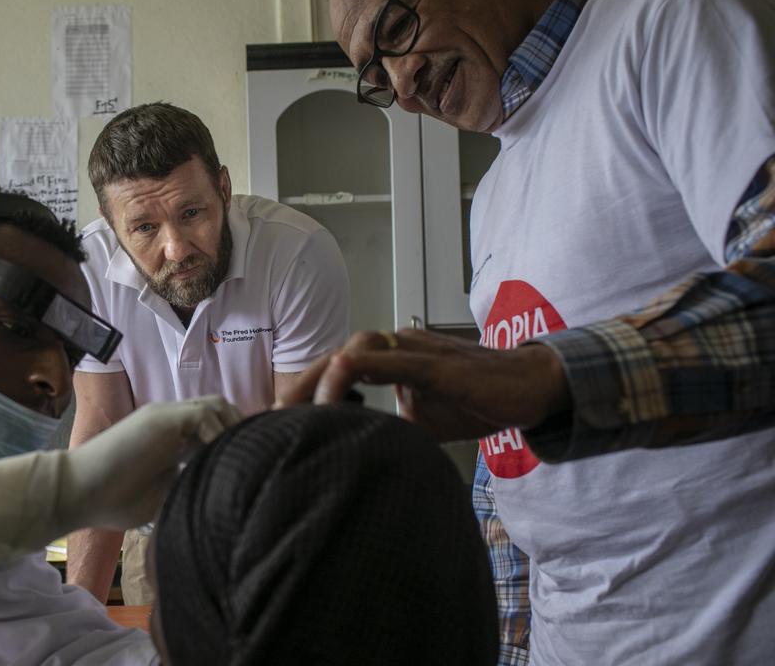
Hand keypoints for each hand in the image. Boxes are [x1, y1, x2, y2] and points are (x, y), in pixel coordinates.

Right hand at [0, 396, 241, 573]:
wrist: (78, 492)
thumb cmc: (114, 500)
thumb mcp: (164, 494)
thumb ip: (189, 484)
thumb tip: (225, 494)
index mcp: (172, 439)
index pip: (215, 426)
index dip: (235, 442)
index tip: (251, 466)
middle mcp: (172, 422)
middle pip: (221, 410)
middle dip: (240, 432)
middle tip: (254, 460)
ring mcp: (165, 417)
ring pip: (216, 406)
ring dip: (232, 429)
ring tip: (240, 459)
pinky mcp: (160, 419)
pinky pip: (203, 413)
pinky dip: (218, 432)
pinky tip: (220, 458)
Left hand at [275, 329, 570, 441]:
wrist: (530, 386)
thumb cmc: (478, 399)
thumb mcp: (422, 422)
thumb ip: (387, 429)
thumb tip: (355, 457)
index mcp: (389, 357)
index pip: (335, 369)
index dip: (303, 392)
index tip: (276, 422)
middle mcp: (396, 345)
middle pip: (333, 356)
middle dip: (298, 386)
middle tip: (270, 419)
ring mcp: (416, 348)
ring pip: (356, 351)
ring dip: (322, 379)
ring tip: (298, 411)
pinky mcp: (438, 362)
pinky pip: (394, 359)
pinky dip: (364, 366)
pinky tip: (340, 378)